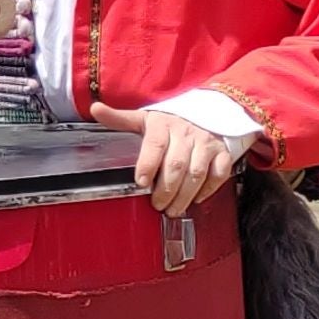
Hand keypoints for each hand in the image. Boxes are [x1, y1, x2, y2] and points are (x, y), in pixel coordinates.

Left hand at [88, 99, 249, 215]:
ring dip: (185, 194)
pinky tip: (197, 199)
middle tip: (157, 205)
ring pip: (197, 172)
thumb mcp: (144, 119)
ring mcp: (207, 142)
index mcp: (163, 124)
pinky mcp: (223, 152)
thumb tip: (95, 109)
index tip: (140, 183)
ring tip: (173, 209)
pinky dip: (209, 189)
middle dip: (165, 189)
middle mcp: (186, 132)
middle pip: (176, 164)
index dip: (147, 164)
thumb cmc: (169, 123)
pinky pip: (219, 173)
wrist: (208, 113)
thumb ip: (119, 119)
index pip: (155, 145)